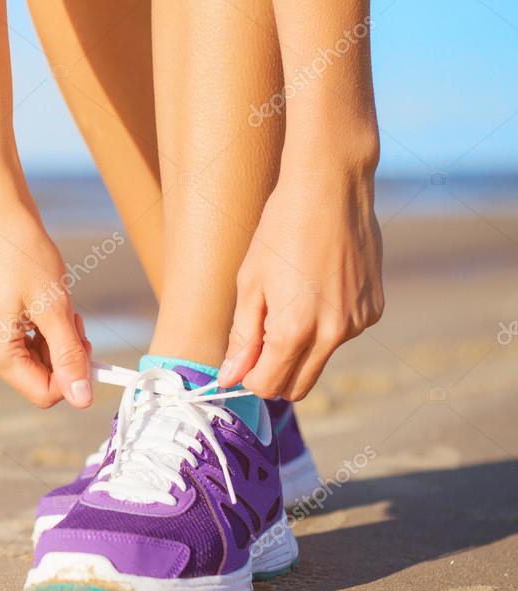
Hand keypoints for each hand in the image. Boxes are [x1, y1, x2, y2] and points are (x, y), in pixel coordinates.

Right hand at [0, 206, 92, 407]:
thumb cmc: (24, 254)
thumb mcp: (55, 308)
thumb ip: (69, 356)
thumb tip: (83, 400)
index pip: (45, 393)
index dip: (74, 377)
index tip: (89, 346)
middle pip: (39, 379)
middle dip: (64, 355)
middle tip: (74, 319)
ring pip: (34, 362)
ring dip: (56, 341)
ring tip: (59, 306)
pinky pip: (23, 346)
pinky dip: (42, 332)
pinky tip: (44, 305)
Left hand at [218, 167, 383, 399]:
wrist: (331, 187)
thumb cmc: (280, 230)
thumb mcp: (249, 283)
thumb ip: (242, 336)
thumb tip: (231, 379)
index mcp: (296, 331)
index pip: (268, 385)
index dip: (248, 375)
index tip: (243, 353)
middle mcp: (333, 335)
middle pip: (297, 386)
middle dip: (274, 372)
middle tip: (260, 336)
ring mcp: (359, 323)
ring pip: (320, 360)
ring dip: (301, 346)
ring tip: (292, 296)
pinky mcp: (375, 310)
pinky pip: (342, 335)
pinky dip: (326, 325)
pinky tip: (318, 286)